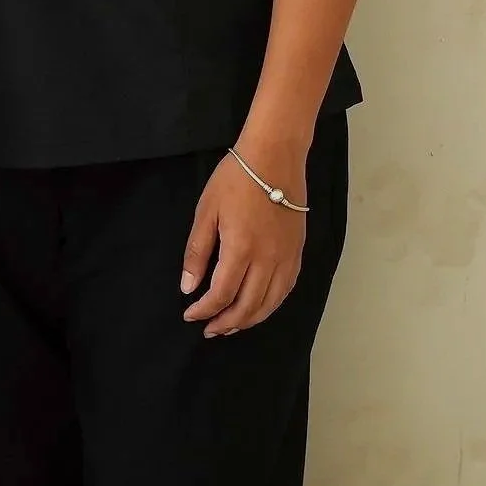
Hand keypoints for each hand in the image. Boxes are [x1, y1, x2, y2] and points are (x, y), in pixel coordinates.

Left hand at [181, 137, 308, 337]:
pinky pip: (286, 288)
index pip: (221, 295)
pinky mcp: (297, 251)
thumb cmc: (236, 178)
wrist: (275, 156)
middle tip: (209, 330)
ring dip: (249, 320)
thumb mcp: (206, 211)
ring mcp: (286, 257)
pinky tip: (260, 307)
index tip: (190, 314)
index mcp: (240, 249)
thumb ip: (197, 252)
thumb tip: (188, 287)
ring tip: (232, 326)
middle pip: (248, 306)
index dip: (204, 311)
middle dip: (226, 323)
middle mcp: (267, 259)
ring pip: (270, 303)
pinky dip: (272, 304)